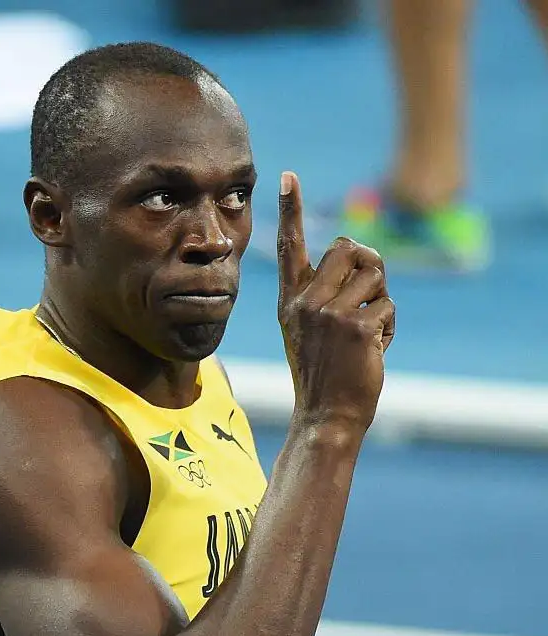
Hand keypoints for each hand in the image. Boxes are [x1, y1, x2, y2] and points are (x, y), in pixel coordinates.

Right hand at [277, 172, 395, 432]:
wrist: (326, 416)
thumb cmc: (324, 375)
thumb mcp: (313, 331)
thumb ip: (327, 294)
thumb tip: (364, 253)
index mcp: (291, 302)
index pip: (291, 246)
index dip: (290, 210)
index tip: (287, 177)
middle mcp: (305, 302)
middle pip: (349, 247)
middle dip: (368, 268)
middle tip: (365, 302)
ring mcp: (329, 314)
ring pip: (375, 275)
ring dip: (381, 301)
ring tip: (366, 335)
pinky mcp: (356, 327)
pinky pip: (389, 307)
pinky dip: (389, 330)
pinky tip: (372, 353)